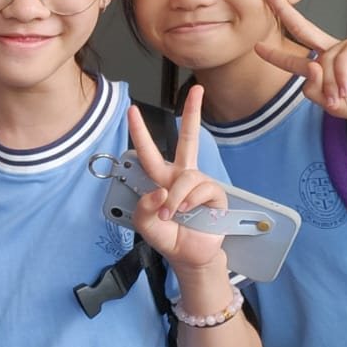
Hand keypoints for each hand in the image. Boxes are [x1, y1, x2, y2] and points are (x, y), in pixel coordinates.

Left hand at [128, 85, 227, 269]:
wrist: (190, 257)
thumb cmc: (168, 237)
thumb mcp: (145, 225)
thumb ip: (143, 208)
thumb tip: (159, 191)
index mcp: (162, 179)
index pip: (150, 152)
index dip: (140, 132)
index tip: (132, 110)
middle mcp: (182, 176)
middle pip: (188, 139)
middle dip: (192, 113)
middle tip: (197, 90)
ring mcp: (200, 184)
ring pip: (186, 177)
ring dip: (175, 198)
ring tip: (172, 215)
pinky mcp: (215, 195)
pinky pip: (200, 189)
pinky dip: (189, 202)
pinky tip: (188, 213)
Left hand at [255, 0, 346, 123]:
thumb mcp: (334, 106)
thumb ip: (314, 90)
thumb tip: (309, 66)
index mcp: (327, 68)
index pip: (297, 59)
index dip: (277, 54)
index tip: (258, 47)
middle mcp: (335, 52)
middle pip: (304, 30)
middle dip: (285, 12)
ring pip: (323, 62)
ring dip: (330, 84)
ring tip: (343, 96)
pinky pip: (341, 57)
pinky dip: (341, 75)